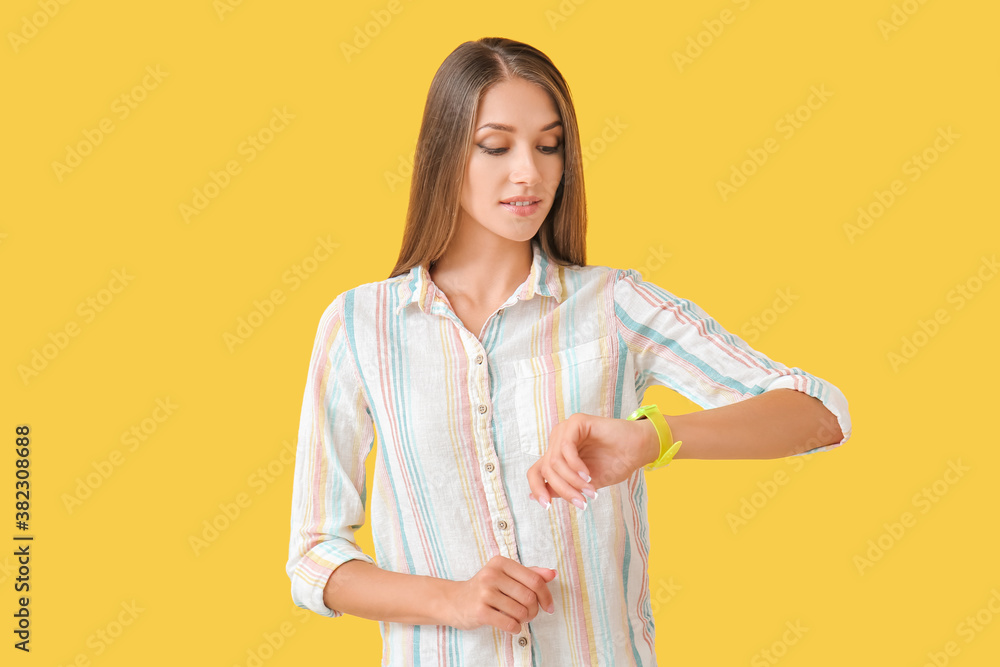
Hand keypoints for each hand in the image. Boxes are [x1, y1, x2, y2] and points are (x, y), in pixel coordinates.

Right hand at [443, 556, 556, 633]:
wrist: (454, 601)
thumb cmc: (485, 588)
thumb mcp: (505, 575)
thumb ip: (529, 573)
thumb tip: (553, 574)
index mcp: (501, 563)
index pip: (534, 580)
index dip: (546, 596)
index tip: (549, 607)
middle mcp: (492, 575)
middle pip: (529, 597)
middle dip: (534, 610)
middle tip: (529, 615)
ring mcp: (484, 593)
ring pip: (520, 611)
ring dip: (524, 620)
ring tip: (518, 619)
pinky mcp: (480, 611)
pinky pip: (509, 623)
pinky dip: (515, 628)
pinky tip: (512, 626)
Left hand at [525, 412, 658, 508]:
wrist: (637, 451)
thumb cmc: (613, 464)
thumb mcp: (582, 484)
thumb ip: (560, 487)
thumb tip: (534, 497)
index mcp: (556, 454)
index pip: (535, 472)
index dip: (537, 489)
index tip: (547, 507)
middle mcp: (557, 441)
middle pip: (546, 470)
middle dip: (564, 490)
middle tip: (582, 502)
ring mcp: (565, 430)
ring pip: (554, 461)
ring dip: (572, 480)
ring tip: (590, 489)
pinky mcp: (576, 422)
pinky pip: (566, 447)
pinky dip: (575, 465)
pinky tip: (588, 474)